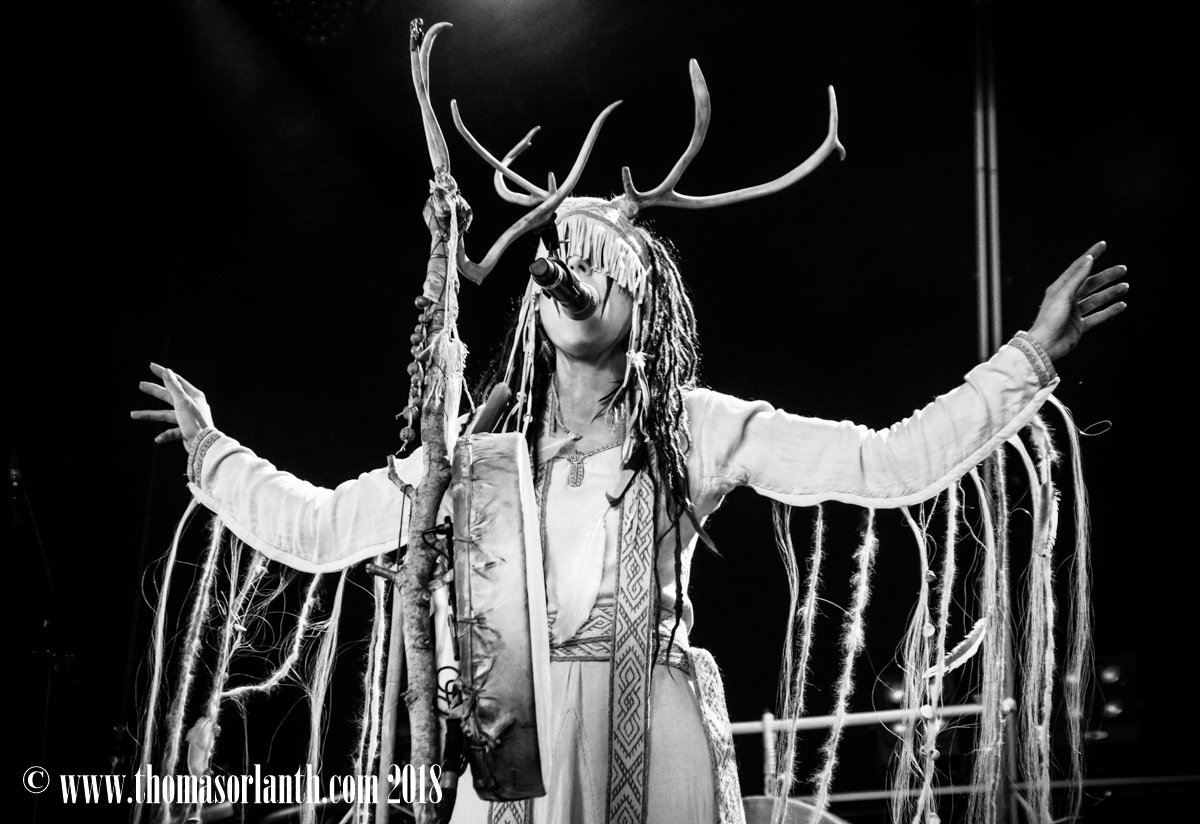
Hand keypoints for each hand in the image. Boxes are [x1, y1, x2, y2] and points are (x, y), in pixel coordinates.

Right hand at [131, 363, 213, 451]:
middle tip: (141, 385)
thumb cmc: (195, 422)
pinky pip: (172, 431)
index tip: (151, 366)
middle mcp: (190, 405)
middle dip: (154, 391)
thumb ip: (173, 387)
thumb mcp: (182, 401)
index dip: (163, 373)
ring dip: (150, 415)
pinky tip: (158, 439)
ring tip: (133, 414)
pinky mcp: (185, 431)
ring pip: (165, 415)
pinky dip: (165, 434)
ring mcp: (187, 418)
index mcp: (193, 396)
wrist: (204, 444)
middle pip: (169, 396)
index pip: (176, 381)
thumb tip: (167, 371)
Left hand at [1027, 241, 1128, 360]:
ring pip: (1096, 299)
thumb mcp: (1063, 295)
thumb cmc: (1049, 320)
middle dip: (1107, 276)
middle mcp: (1067, 299)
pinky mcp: (1079, 327)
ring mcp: (1074, 313)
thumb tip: (1089, 259)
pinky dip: (1110, 311)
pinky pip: (1098, 316)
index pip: (1078, 267)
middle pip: (1091, 283)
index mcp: (1060, 288)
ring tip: (1126, 286)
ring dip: (1111, 293)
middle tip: (1123, 269)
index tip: (1103, 244)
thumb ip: (1077, 277)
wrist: (1044, 347)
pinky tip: (1122, 305)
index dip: (1091, 255)